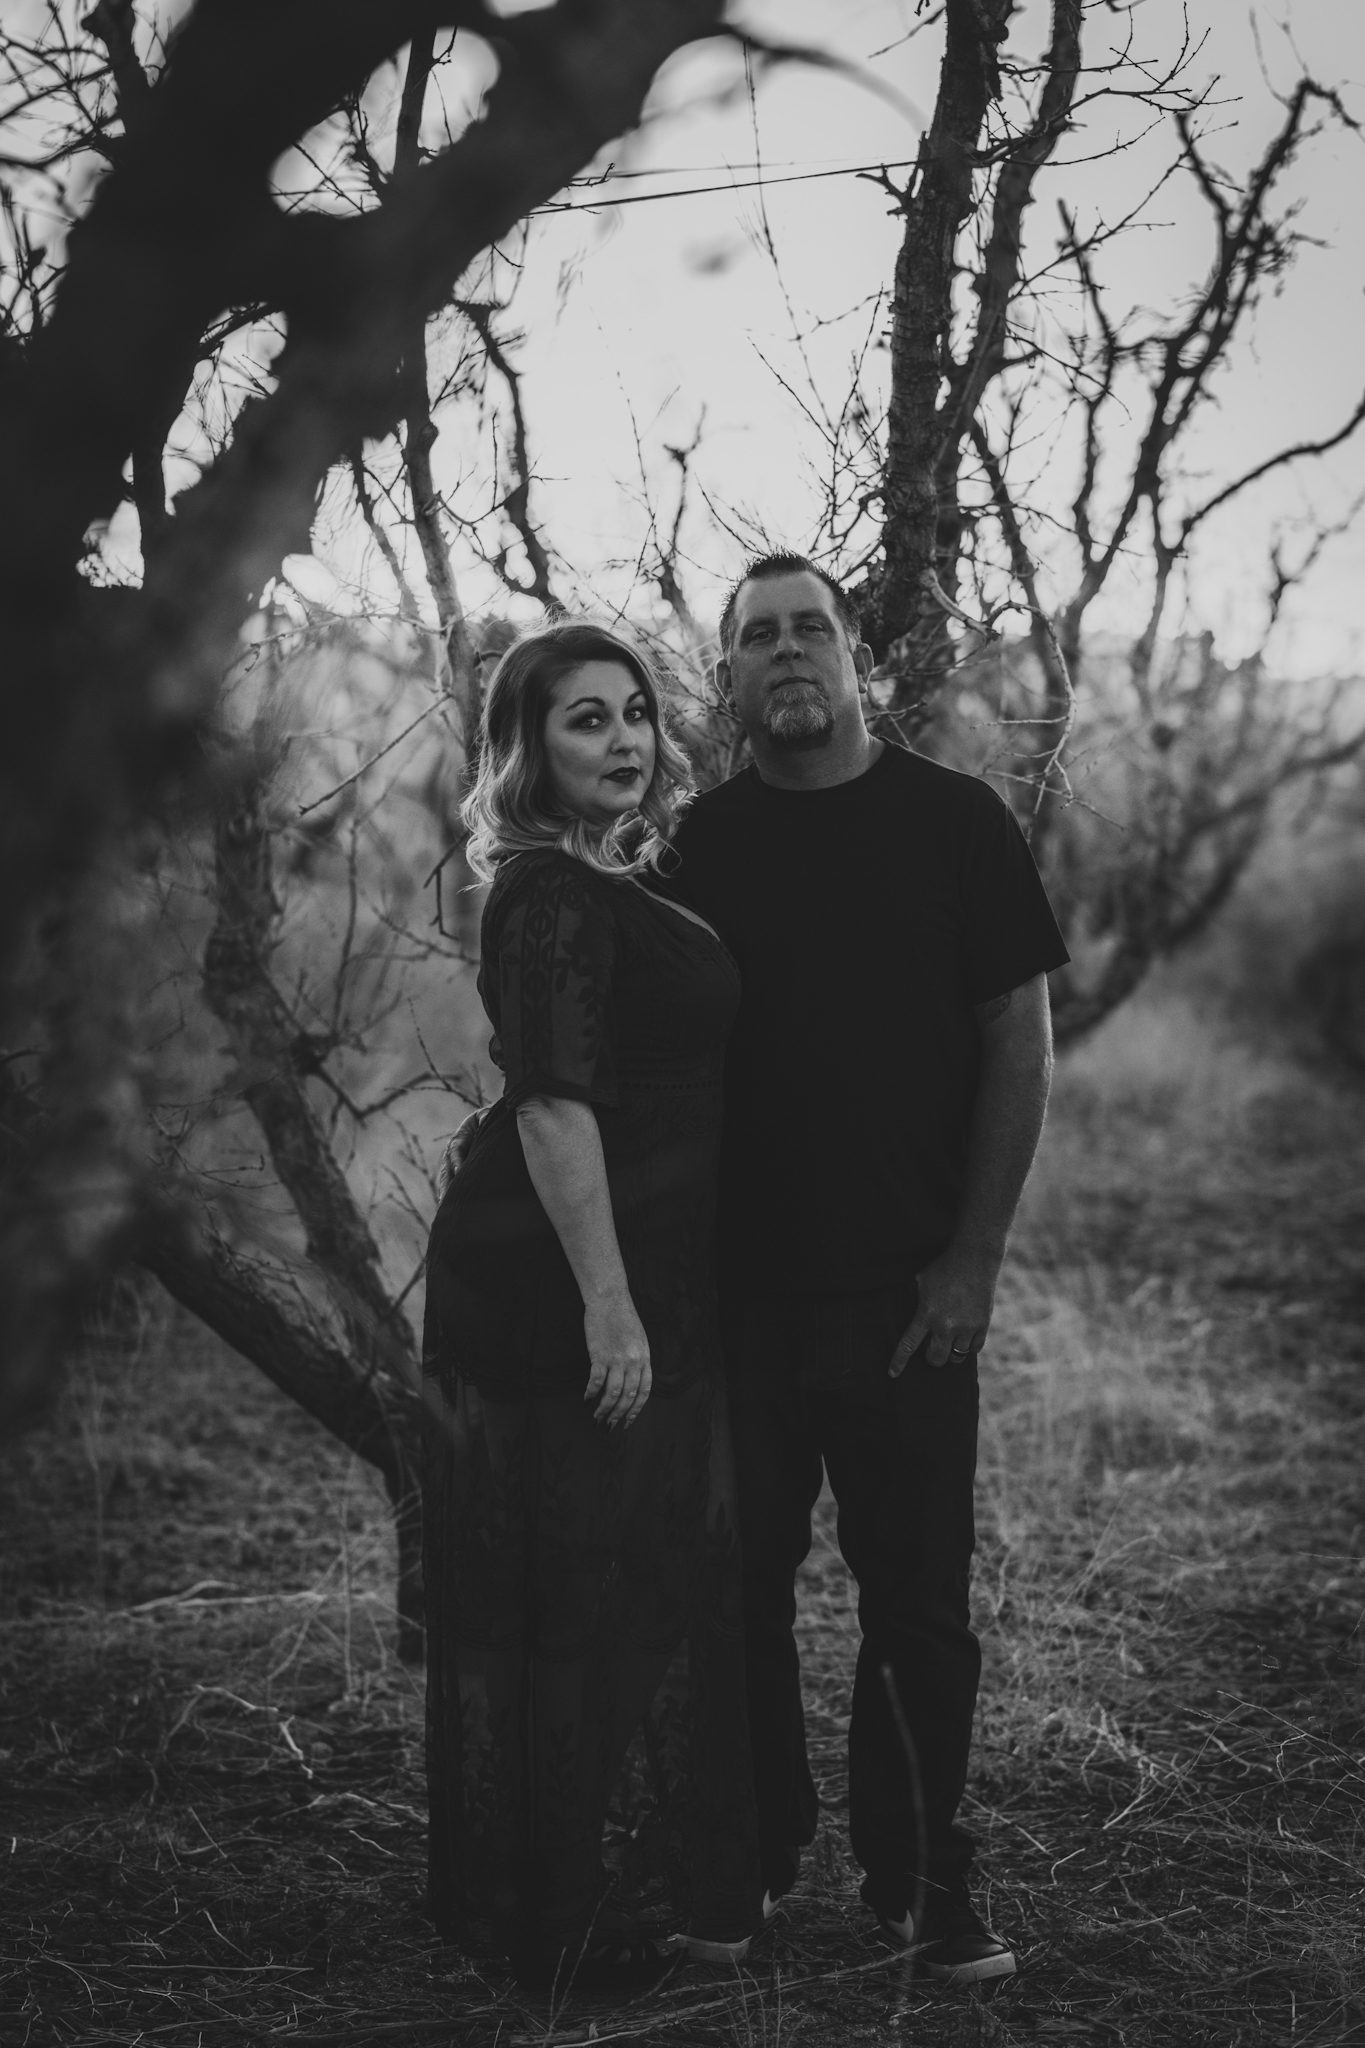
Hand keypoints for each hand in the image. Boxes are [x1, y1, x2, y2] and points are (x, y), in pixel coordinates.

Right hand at [583, 1293, 651, 1426]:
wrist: (609, 1299)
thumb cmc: (623, 1318)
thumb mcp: (639, 1340)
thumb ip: (638, 1361)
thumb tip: (633, 1383)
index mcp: (645, 1359)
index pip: (644, 1392)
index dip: (636, 1410)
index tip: (628, 1422)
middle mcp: (633, 1362)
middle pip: (628, 1397)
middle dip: (618, 1416)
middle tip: (608, 1426)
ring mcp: (617, 1359)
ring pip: (612, 1394)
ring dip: (603, 1409)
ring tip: (596, 1418)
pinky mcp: (600, 1355)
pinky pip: (595, 1382)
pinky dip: (590, 1394)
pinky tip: (585, 1400)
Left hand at [889, 1246, 1000, 1373]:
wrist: (974, 1259)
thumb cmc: (943, 1268)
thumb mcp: (920, 1281)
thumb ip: (913, 1299)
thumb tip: (906, 1312)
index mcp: (926, 1314)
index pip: (908, 1344)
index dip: (899, 1361)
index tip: (892, 1374)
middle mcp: (946, 1325)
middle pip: (935, 1359)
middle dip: (932, 1357)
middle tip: (933, 1348)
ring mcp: (966, 1327)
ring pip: (956, 1357)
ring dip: (951, 1353)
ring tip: (950, 1342)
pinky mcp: (982, 1325)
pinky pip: (973, 1349)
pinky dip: (968, 1347)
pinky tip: (964, 1339)